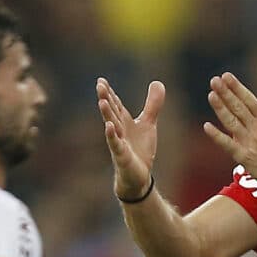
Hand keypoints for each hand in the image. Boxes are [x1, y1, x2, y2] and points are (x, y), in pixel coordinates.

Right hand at [97, 78, 162, 200]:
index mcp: (124, 122)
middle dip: (106, 99)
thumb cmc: (139, 150)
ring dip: (107, 114)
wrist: (139, 176)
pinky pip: (116, 145)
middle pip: (112, 112)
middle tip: (99, 85)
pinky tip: (109, 127)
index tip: (101, 80)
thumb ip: (152, 104)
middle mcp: (119, 131)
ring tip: (102, 101)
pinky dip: (112, 136)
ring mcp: (119, 143)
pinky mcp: (122, 156)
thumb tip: (158, 82)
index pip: (115, 105)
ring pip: (112, 126)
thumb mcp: (148, 124)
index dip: (109, 93)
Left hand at [202, 73, 256, 193]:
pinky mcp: (244, 157)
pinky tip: (207, 126)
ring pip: (232, 122)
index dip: (237, 87)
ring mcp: (250, 142)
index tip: (226, 76)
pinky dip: (217, 136)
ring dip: (221, 108)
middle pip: (238, 107)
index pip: (249, 99)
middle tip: (214, 81)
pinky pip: (228, 144)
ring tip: (211, 95)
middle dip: (226, 93)